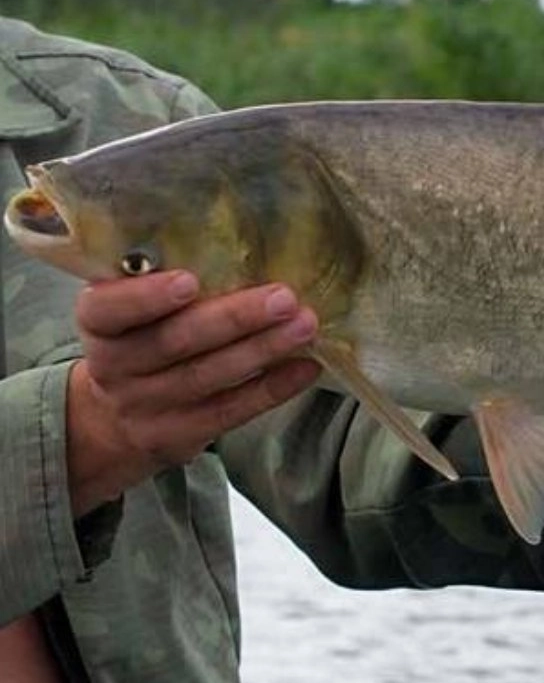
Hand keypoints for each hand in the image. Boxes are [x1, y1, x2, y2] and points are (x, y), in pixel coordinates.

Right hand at [66, 271, 321, 516]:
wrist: (112, 418)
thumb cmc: (140, 338)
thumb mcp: (131, 309)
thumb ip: (163, 281)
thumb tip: (244, 246)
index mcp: (98, 322)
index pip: (109, 309)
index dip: (146, 297)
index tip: (189, 280)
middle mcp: (113, 366)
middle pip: (174, 341)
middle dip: (234, 318)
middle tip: (284, 297)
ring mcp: (144, 406)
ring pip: (207, 377)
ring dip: (263, 349)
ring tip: (305, 324)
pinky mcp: (177, 436)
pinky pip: (229, 412)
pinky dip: (272, 389)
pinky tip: (304, 367)